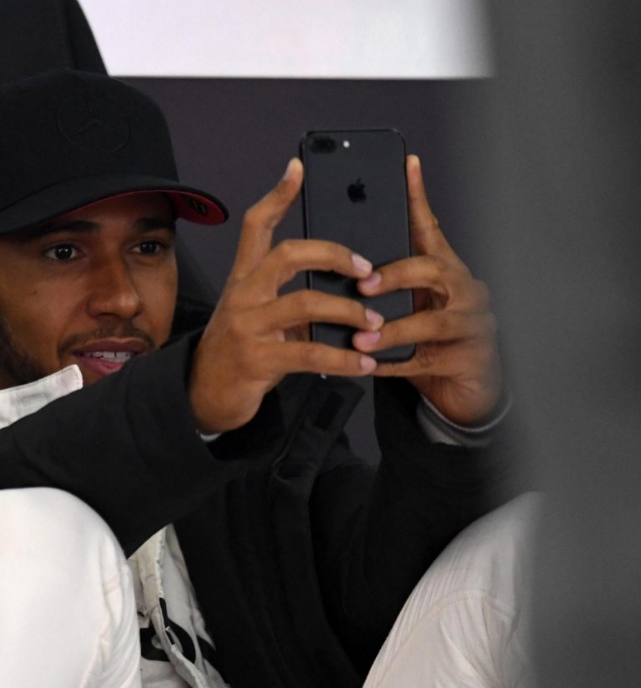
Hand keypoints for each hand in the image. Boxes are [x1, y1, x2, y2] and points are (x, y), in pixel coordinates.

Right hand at [188, 159, 380, 433]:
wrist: (203, 393)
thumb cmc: (238, 350)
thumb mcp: (254, 311)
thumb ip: (286, 293)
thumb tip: (338, 282)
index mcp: (244, 279)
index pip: (256, 225)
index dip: (278, 195)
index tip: (299, 168)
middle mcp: (243, 295)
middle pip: (288, 255)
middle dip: (335, 256)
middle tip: (367, 270)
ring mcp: (247, 326)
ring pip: (305, 303)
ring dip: (349, 312)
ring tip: (375, 323)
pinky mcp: (257, 359)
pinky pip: (309, 353)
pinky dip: (344, 359)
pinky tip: (364, 364)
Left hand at [352, 155, 501, 425]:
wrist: (465, 393)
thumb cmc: (431, 342)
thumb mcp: (412, 305)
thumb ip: (390, 282)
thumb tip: (341, 261)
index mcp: (447, 271)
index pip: (431, 229)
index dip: (418, 199)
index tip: (406, 166)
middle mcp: (466, 291)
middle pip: (435, 270)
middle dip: (397, 276)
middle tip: (363, 285)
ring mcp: (473, 325)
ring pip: (433, 321)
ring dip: (392, 329)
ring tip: (360, 337)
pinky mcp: (470, 360)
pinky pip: (425, 362)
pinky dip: (394, 364)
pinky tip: (369, 365)